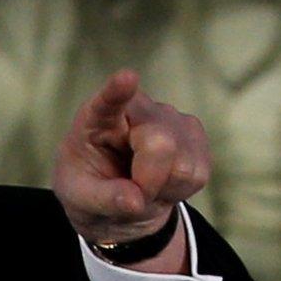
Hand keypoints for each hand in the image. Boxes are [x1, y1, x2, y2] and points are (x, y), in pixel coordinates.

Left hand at [51, 69, 209, 272]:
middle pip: (160, 144)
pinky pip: (199, 173)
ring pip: (184, 164)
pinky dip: (181, 191)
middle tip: (132, 197)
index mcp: (98, 118)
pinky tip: (164, 185)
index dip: (119, 90)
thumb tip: (135, 201)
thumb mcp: (82, 199)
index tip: (127, 78)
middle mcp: (139, 109)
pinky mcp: (194, 137)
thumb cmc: (91, 186)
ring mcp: (171, 119)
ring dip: (165, 189)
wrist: (117, 195)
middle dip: (149, 182)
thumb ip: (104, 199)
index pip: (108, 101)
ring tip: (145, 188)